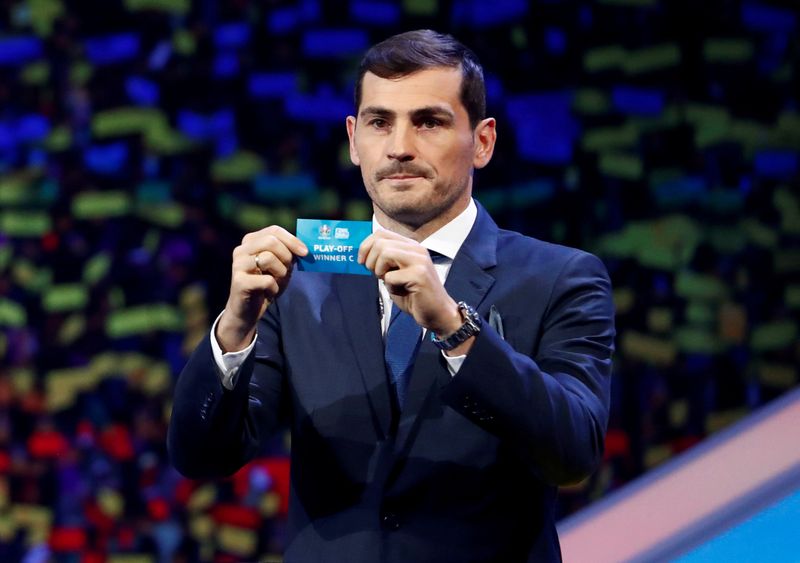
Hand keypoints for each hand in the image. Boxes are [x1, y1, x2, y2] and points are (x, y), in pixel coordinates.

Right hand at [217, 226, 307, 351]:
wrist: (247, 311)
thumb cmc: (265, 285)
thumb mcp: (280, 266)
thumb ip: (288, 254)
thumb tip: (305, 248)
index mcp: (251, 241)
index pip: (274, 230)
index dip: (292, 240)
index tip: (305, 252)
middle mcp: (241, 250)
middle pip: (271, 241)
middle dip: (286, 256)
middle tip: (288, 270)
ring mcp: (238, 265)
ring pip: (268, 258)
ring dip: (280, 273)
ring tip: (276, 282)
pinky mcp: (239, 282)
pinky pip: (267, 280)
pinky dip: (274, 288)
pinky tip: (268, 293)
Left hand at [358, 230, 462, 337]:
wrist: (437, 313)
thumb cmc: (415, 295)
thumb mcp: (397, 272)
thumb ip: (385, 260)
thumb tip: (364, 253)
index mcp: (411, 246)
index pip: (381, 233)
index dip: (366, 246)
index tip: (362, 261)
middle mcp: (417, 250)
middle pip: (380, 243)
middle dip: (371, 261)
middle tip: (378, 275)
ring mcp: (420, 261)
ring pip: (385, 253)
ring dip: (379, 271)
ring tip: (389, 282)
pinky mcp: (420, 275)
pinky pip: (391, 276)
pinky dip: (390, 287)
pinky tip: (401, 291)